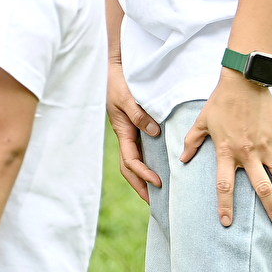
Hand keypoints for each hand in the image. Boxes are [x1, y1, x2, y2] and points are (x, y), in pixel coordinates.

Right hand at [107, 58, 162, 201]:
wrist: (110, 67)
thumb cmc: (116, 81)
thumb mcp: (127, 97)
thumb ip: (139, 115)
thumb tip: (154, 132)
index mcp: (122, 131)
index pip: (130, 161)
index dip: (143, 174)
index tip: (158, 183)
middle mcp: (125, 135)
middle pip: (129, 168)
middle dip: (140, 186)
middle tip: (155, 204)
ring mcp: (129, 131)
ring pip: (135, 160)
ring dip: (143, 177)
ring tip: (158, 192)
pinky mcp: (135, 126)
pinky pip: (141, 149)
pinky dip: (148, 162)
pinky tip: (161, 167)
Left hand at [182, 71, 271, 226]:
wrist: (243, 83)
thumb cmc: (220, 103)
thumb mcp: (201, 122)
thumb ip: (192, 142)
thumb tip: (183, 159)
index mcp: (226, 151)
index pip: (224, 184)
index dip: (225, 205)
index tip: (227, 222)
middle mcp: (248, 153)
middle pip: (261, 187)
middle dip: (271, 208)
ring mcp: (266, 146)